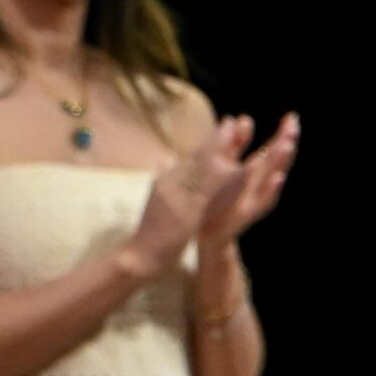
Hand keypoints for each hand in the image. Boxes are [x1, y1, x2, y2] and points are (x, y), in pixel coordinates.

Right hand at [125, 116, 250, 275]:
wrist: (139, 255)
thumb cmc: (150, 231)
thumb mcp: (157, 198)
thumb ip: (162, 176)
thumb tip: (164, 157)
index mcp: (168, 180)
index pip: (192, 156)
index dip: (211, 139)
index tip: (227, 123)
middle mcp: (172, 183)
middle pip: (198, 157)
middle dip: (219, 138)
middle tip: (235, 121)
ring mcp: (178, 196)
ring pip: (203, 168)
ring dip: (222, 150)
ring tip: (237, 134)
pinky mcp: (185, 211)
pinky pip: (206, 191)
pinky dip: (221, 177)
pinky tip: (236, 168)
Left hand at [198, 112, 298, 247]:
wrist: (211, 231)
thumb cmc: (221, 197)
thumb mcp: (226, 166)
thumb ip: (235, 143)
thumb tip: (243, 117)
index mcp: (256, 172)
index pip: (272, 149)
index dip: (283, 133)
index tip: (292, 116)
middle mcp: (260, 184)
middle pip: (277, 160)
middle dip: (286, 143)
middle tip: (294, 126)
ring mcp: (257, 198)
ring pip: (273, 177)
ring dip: (281, 162)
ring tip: (288, 144)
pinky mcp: (250, 212)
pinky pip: (264, 200)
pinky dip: (272, 189)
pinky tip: (278, 177)